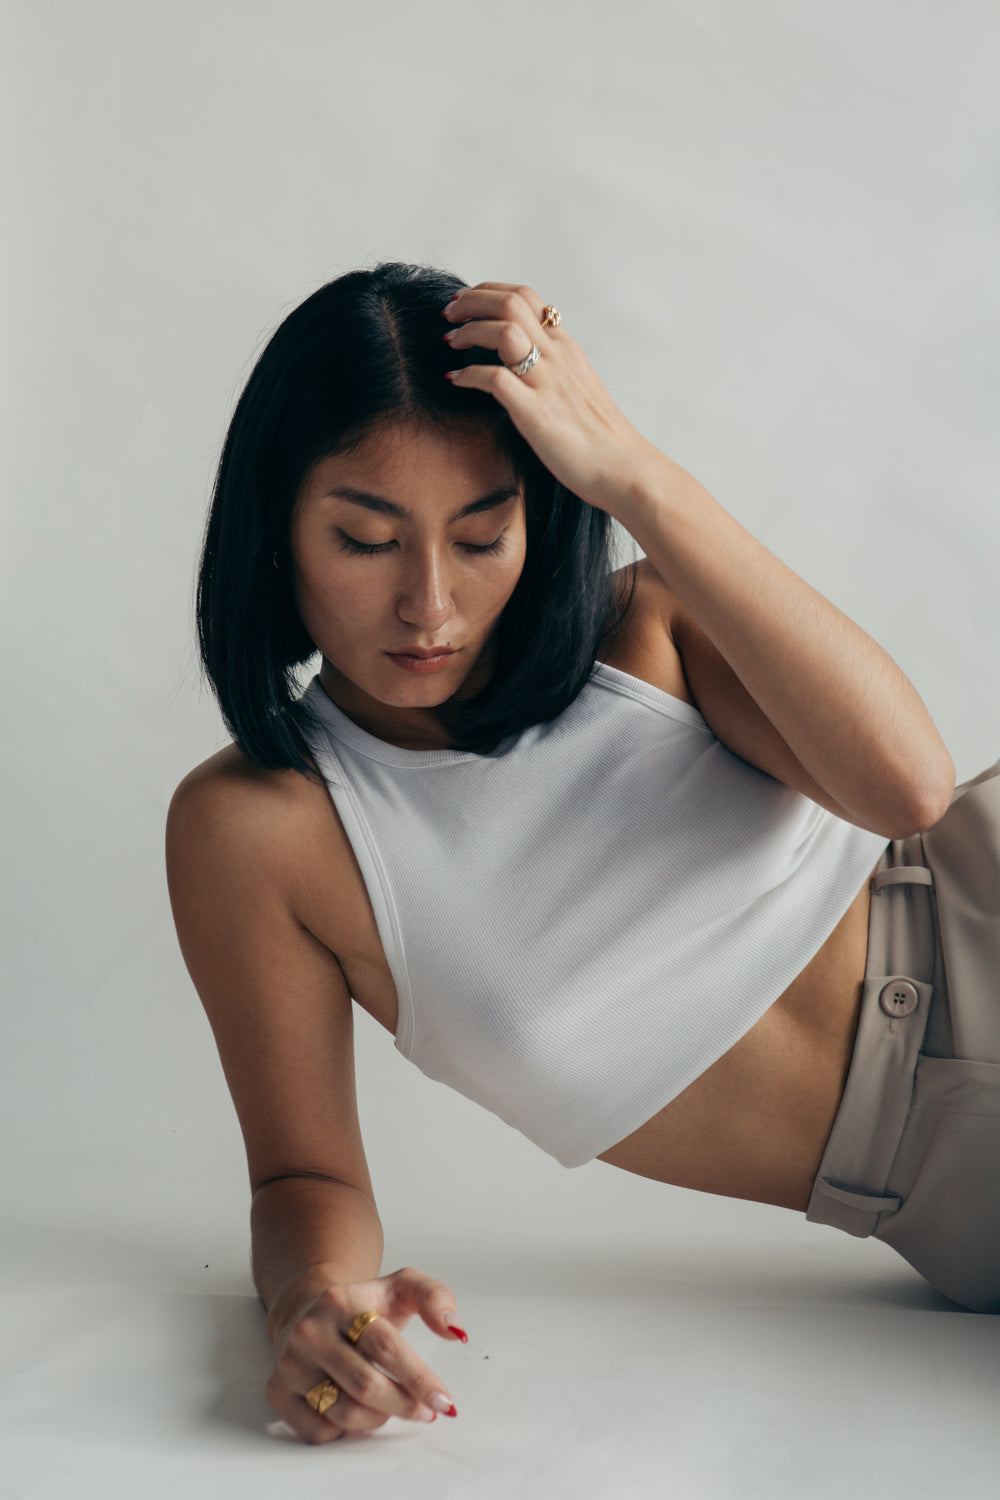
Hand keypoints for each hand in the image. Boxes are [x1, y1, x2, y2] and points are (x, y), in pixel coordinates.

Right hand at [265, 1265, 464, 1444]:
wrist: (307, 1308)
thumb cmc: (362, 1305)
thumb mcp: (401, 1287)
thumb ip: (434, 1298)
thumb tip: (456, 1330)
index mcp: (341, 1301)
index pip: (386, 1347)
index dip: (419, 1378)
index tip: (444, 1400)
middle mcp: (310, 1331)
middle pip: (366, 1385)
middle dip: (404, 1404)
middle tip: (426, 1410)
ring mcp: (290, 1362)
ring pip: (344, 1412)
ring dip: (378, 1419)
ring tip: (392, 1405)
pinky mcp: (277, 1390)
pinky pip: (319, 1431)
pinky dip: (346, 1431)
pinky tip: (357, 1411)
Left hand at [442, 280, 664, 519]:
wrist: (624, 469)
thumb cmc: (601, 439)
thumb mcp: (577, 389)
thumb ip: (552, 370)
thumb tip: (524, 364)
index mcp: (566, 349)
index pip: (526, 297)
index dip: (489, 292)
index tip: (467, 302)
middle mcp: (558, 357)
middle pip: (510, 303)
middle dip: (472, 301)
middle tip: (448, 312)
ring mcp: (548, 383)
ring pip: (504, 331)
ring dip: (470, 330)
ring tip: (450, 341)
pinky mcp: (536, 412)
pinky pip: (495, 378)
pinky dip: (469, 374)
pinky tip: (456, 380)